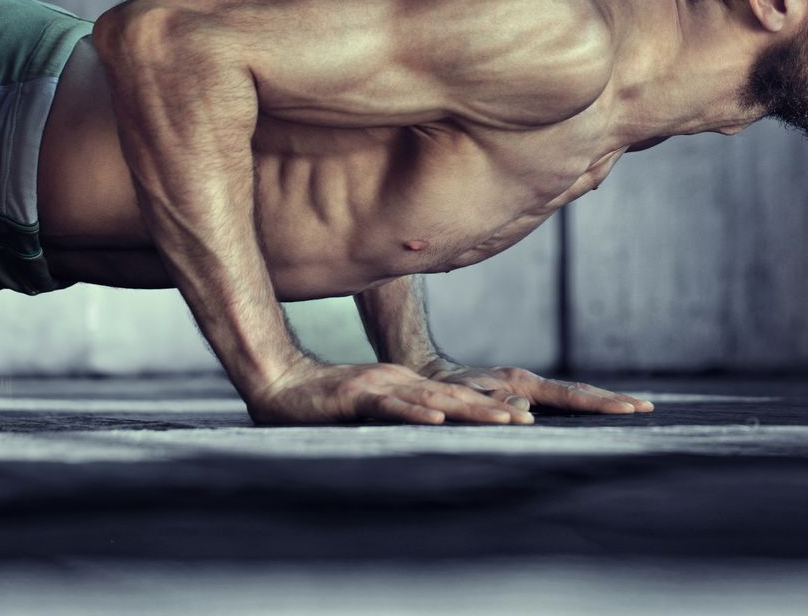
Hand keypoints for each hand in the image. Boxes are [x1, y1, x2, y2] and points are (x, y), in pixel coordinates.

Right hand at [245, 359, 535, 425]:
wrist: (278, 384)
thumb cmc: (321, 401)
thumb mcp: (369, 407)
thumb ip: (397, 412)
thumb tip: (429, 424)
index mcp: (405, 387)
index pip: (454, 398)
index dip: (488, 406)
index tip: (522, 417)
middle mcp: (399, 383)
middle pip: (454, 397)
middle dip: (492, 409)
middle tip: (529, 420)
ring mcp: (380, 387)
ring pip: (432, 399)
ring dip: (469, 410)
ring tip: (502, 420)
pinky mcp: (356, 396)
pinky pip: (389, 405)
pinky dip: (413, 411)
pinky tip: (436, 418)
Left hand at [418, 360, 654, 416]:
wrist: (430, 376)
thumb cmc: (444, 391)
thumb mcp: (464, 397)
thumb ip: (492, 403)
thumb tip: (526, 411)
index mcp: (522, 382)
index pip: (570, 395)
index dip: (600, 403)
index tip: (628, 409)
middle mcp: (531, 382)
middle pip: (580, 391)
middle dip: (613, 400)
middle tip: (646, 409)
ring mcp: (530, 386)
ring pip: (574, 393)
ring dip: (604, 401)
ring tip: (634, 408)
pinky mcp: (526, 392)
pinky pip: (562, 399)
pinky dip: (585, 403)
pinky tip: (598, 409)